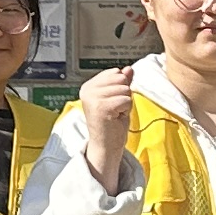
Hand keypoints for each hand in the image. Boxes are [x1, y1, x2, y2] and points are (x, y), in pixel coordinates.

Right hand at [73, 63, 138, 190]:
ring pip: (125, 90)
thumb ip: (122, 82)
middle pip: (121, 79)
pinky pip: (126, 100)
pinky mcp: (101, 107)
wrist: (106, 146)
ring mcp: (93, 98)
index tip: (112, 104)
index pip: (115, 73)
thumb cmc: (112, 123)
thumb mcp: (118, 98)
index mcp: (88, 86)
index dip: (120, 88)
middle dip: (124, 95)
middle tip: (115, 110)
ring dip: (125, 104)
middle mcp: (87, 90)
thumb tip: (128, 68)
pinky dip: (126, 111)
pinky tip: (115, 119)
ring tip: (115, 115)